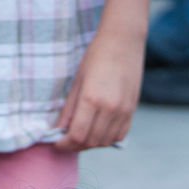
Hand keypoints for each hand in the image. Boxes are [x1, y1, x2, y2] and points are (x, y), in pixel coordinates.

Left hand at [54, 23, 144, 150]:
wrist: (124, 41)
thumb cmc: (97, 56)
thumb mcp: (77, 80)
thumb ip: (68, 109)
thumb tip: (58, 130)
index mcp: (92, 99)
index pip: (77, 135)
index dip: (65, 144)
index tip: (57, 143)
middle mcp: (109, 109)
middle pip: (90, 142)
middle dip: (75, 146)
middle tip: (66, 142)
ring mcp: (123, 112)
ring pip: (104, 142)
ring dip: (91, 144)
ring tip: (81, 137)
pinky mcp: (131, 111)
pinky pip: (119, 136)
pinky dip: (106, 140)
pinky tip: (97, 133)